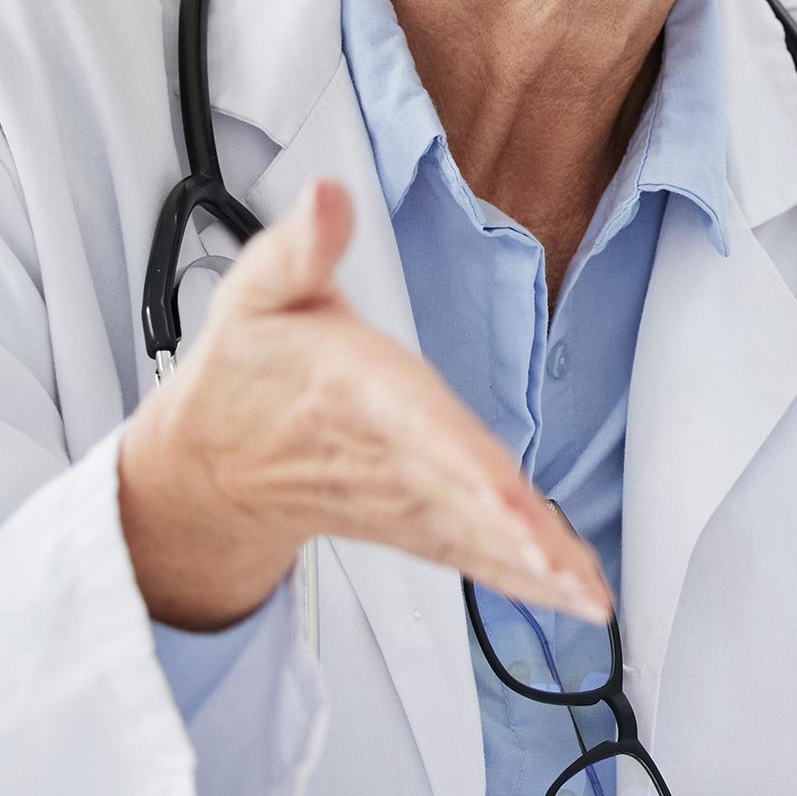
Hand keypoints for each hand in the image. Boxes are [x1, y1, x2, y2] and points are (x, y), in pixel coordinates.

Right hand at [117, 179, 610, 630]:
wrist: (209, 464)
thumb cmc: (251, 370)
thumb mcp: (259, 293)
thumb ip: (298, 246)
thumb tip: (325, 196)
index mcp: (355, 392)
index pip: (415, 427)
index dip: (460, 463)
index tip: (504, 500)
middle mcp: (383, 458)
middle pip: (456, 496)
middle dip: (510, 534)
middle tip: (565, 572)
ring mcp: (401, 503)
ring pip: (472, 539)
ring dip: (530, 569)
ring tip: (587, 596)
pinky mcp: (414, 528)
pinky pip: (473, 560)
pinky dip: (524, 584)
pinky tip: (577, 599)